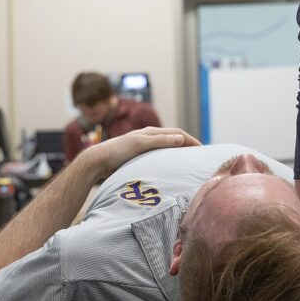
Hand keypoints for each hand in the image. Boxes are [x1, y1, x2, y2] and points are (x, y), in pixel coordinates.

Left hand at [86, 126, 200, 178]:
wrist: (97, 161)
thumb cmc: (118, 151)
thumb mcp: (140, 144)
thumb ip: (161, 141)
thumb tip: (181, 138)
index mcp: (151, 132)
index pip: (177, 133)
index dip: (191, 140)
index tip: (202, 149)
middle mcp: (148, 137)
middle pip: (173, 139)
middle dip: (187, 145)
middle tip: (198, 156)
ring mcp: (143, 147)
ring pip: (166, 148)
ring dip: (178, 153)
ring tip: (187, 162)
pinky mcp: (138, 157)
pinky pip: (159, 157)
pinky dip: (168, 160)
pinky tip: (169, 168)